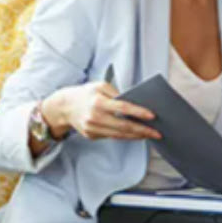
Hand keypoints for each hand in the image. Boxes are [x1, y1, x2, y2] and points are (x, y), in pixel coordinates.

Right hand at [43, 81, 160, 140]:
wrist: (64, 106)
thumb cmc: (87, 94)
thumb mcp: (100, 86)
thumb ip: (117, 94)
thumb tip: (135, 105)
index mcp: (98, 102)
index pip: (123, 108)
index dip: (138, 112)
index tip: (152, 116)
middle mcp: (95, 117)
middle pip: (123, 126)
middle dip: (142, 130)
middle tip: (157, 133)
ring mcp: (92, 128)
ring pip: (119, 135)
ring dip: (136, 136)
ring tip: (150, 135)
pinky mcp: (91, 136)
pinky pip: (112, 137)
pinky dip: (125, 136)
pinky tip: (136, 134)